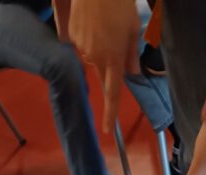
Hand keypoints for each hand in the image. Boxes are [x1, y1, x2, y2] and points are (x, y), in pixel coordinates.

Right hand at [69, 0, 139, 132]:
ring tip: (105, 23)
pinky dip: (89, 37)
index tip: (107, 130)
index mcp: (113, 58)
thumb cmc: (119, 3)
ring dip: (100, 46)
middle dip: (110, 61)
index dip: (110, 113)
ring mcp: (81, 48)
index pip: (112, 93)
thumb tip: (132, 74)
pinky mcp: (72, 37)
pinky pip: (82, 44)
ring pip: (93, 56)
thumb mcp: (133, 28)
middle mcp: (96, 57)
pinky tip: (93, 21)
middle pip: (103, 71)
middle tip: (117, 35)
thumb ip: (132, 54)